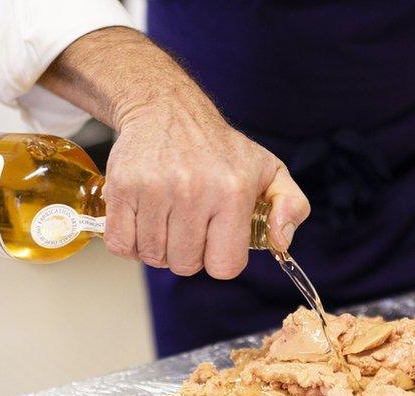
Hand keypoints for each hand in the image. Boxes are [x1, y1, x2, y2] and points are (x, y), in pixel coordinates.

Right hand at [39, 27, 309, 278]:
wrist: (167, 110)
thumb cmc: (220, 149)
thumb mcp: (270, 170)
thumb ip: (292, 207)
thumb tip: (282, 242)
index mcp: (233, 192)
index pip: (224, 266)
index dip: (220, 259)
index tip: (218, 240)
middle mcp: (193, 191)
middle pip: (186, 266)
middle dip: (189, 254)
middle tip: (191, 226)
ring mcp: (154, 190)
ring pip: (154, 257)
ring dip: (160, 247)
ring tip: (169, 219)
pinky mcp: (122, 188)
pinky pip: (122, 244)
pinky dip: (131, 241)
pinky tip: (145, 221)